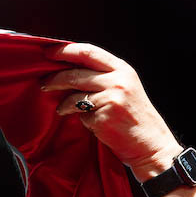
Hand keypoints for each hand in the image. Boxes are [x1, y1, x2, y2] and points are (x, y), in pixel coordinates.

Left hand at [42, 43, 183, 181]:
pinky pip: (81, 116)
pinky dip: (81, 121)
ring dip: (62, 104)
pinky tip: (90, 124)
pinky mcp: (103, 118)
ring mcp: (111, 99)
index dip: (65, 51)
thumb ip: (102, 77)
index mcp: (122, 69)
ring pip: (74, 96)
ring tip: (61, 110)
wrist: (152, 145)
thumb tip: (69, 72)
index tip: (48, 52)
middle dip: (55, 78)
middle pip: (76, 74)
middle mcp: (117, 81)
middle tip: (43, 83)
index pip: (89, 52)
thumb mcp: (125, 88)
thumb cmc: (134, 118)